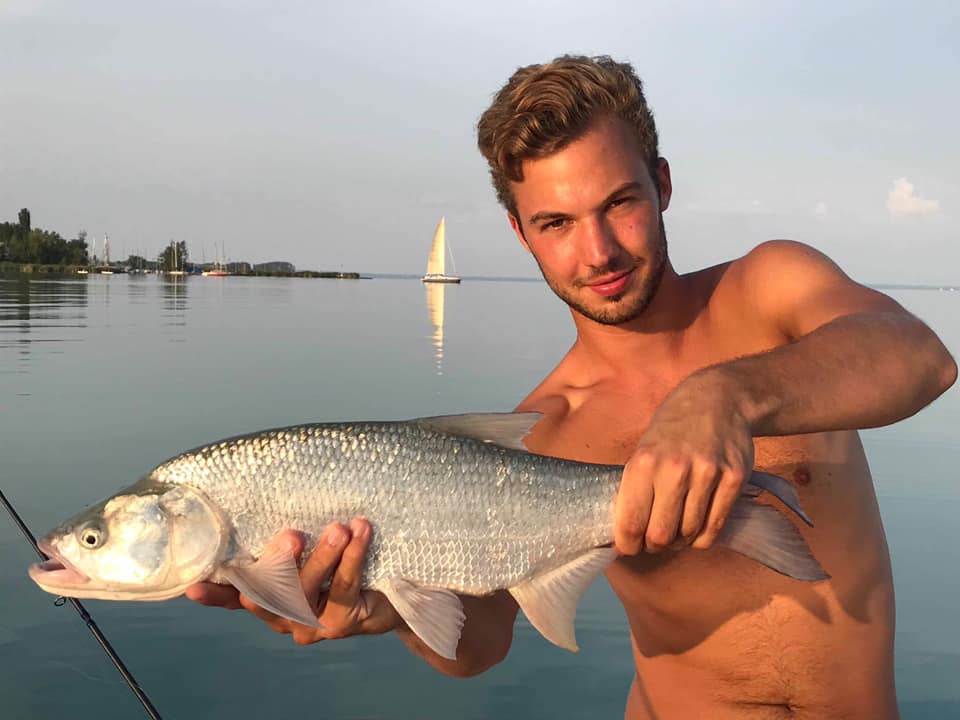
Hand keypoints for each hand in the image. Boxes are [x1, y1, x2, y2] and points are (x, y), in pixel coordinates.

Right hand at [185, 519, 403, 644]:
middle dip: (278, 563)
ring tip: (338, 529)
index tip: (194, 588)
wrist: (390, 594)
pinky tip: (360, 533)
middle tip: (293, 534)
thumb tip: (269, 493)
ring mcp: (310, 624)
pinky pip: (343, 586)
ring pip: (306, 591)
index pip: (232, 596)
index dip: (213, 595)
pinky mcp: (341, 623)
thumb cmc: (341, 562)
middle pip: (268, 595)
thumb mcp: (310, 548)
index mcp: (268, 597)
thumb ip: (287, 538)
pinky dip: (352, 556)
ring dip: (322, 556)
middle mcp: (283, 616)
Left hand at [615, 372, 753, 554]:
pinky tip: (697, 529)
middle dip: (655, 545)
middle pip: (661, 535)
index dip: (628, 544)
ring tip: (676, 533)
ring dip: (680, 541)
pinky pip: (715, 526)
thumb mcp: (643, 450)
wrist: (717, 399)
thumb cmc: (672, 430)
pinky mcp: (734, 478)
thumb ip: (637, 487)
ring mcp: (707, 473)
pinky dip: (703, 536)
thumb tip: (626, 532)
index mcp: (644, 462)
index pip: (631, 522)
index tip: (629, 547)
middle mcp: (675, 469)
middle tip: (655, 543)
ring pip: (689, 533)